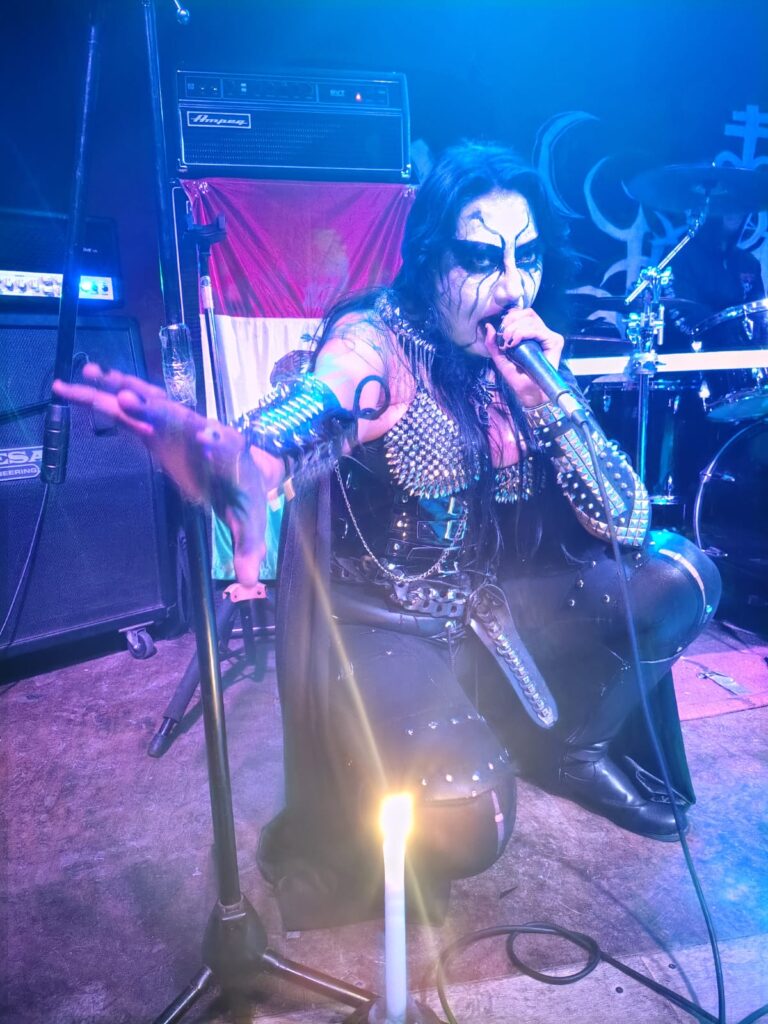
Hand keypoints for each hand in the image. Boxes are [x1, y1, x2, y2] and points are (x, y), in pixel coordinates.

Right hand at [52, 363, 275, 585]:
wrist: (245, 471)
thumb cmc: (247, 493)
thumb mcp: (250, 522)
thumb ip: (248, 548)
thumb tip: (247, 581)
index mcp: (227, 450)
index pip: (222, 443)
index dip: (215, 440)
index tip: (207, 434)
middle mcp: (197, 429)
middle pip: (174, 415)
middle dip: (152, 407)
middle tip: (125, 397)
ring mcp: (174, 425)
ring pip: (145, 403)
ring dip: (118, 389)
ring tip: (87, 374)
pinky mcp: (156, 430)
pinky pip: (128, 412)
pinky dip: (106, 397)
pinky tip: (80, 384)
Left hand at [482, 308, 563, 407]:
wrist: (529, 392)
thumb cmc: (517, 377)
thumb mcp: (501, 358)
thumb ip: (493, 344)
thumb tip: (488, 326)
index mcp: (530, 333)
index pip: (522, 313)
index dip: (510, 317)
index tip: (502, 332)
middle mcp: (541, 333)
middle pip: (527, 313)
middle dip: (511, 323)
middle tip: (505, 340)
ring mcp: (548, 336)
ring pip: (531, 319)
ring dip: (515, 330)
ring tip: (510, 344)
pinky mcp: (554, 341)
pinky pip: (537, 329)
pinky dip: (523, 333)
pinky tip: (516, 343)